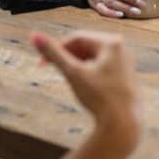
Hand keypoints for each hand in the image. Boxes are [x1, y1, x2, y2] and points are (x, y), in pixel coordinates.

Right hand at [31, 30, 140, 147]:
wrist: (122, 124)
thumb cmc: (99, 97)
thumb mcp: (73, 73)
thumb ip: (54, 53)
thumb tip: (33, 35)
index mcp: (112, 42)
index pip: (77, 38)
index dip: (58, 49)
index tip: (42, 64)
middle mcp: (121, 48)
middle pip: (86, 46)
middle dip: (67, 57)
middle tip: (50, 70)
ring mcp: (124, 61)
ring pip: (92, 57)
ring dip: (76, 65)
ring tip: (68, 81)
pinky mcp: (124, 74)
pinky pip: (100, 66)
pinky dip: (87, 72)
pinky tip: (82, 87)